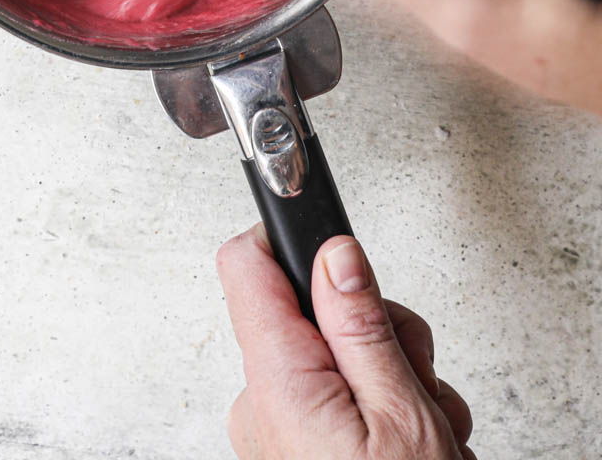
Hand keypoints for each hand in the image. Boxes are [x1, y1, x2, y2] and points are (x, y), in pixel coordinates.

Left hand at [217, 226, 473, 458]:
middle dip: (380, 330)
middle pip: (314, 309)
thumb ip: (364, 328)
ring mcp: (278, 428)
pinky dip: (385, 408)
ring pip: (337, 352)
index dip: (293, 238)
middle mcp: (263, 404)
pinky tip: (417, 440)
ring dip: (395, 377)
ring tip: (429, 425)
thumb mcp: (402, 416)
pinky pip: (338, 394)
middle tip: (420, 377)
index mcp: (278, 383)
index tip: (342, 244)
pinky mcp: (297, 446)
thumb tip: (337, 254)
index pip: (247, 264)